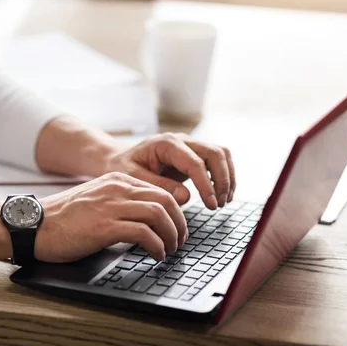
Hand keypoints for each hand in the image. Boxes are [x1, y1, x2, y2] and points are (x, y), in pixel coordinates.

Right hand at [35, 172, 186, 262]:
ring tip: (169, 250)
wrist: (32, 225)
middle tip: (179, 241)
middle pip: (165, 200)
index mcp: (115, 180)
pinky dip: (156, 246)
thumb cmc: (60, 218)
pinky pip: (144, 233)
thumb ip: (118, 203)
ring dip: (171, 235)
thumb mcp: (94, 200)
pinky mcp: (104, 226)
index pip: (159, 190)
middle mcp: (116, 188)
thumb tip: (143, 220)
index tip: (176, 228)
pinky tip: (155, 255)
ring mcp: (111, 205)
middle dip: (179, 223)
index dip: (174, 212)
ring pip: (159, 214)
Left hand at [104, 133, 235, 209]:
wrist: (119, 159)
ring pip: (221, 154)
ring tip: (223, 202)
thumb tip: (186, 197)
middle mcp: (182, 140)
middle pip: (215, 153)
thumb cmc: (123, 167)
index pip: (195, 162)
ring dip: (227, 177)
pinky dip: (224, 177)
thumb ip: (159, 186)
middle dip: (222, 179)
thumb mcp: (134, 178)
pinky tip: (221, 196)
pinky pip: (217, 161)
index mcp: (166, 144)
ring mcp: (190, 146)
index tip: (211, 205)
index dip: (206, 184)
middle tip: (219, 204)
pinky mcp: (194, 155)